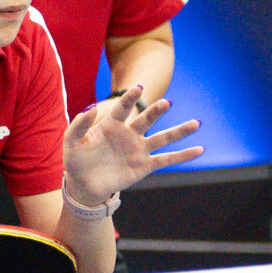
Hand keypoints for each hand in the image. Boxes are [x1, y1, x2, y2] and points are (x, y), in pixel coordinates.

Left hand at [62, 87, 202, 203]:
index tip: (138, 87)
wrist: (83, 185)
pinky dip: (183, 155)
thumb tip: (90, 108)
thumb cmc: (76, 160)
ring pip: (163, 138)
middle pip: (147, 120)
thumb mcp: (72, 141)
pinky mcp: (145, 166)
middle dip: (157, 112)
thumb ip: (79, 124)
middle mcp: (129, 134)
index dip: (131, 98)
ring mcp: (139, 150)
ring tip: (196, 123)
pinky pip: (167, 159)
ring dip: (180, 131)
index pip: (123, 108)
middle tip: (167, 103)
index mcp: (112, 125)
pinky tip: (199, 149)